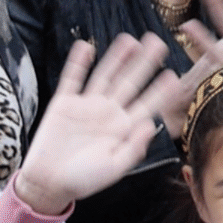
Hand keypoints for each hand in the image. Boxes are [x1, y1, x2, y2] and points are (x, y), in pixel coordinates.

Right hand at [13, 34, 184, 214]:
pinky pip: (72, 78)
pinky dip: (78, 63)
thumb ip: (133, 147)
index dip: (160, 90)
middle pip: (130, 82)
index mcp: (124, 128)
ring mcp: (87, 105)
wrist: (49, 182)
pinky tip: (85, 46)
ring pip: (105, 75)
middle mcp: (109, 113)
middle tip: (158, 42)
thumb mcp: (114, 168)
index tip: (174, 75)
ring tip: (129, 40)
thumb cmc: (84, 180)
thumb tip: (151, 125)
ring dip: (116, 58)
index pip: (147, 104)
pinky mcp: (64, 103)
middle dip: (144, 63)